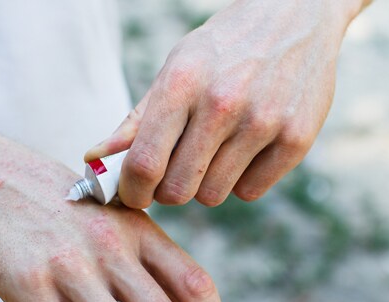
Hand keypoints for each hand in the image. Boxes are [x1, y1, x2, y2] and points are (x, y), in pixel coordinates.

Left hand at [85, 0, 364, 207]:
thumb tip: (93, 158)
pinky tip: (246, 151)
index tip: (135, 195)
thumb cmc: (223, 49)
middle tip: (177, 170)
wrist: (296, 15)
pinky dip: (242, 180)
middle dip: (170, 189)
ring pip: (213, 196)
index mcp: (182, 84)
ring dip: (207, 183)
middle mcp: (223, 104)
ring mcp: (263, 122)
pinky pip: (250, 192)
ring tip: (216, 151)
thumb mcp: (174, 70)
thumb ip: (135, 120)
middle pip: (178, 191)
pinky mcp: (296, 139)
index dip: (133, 192)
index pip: (145, 164)